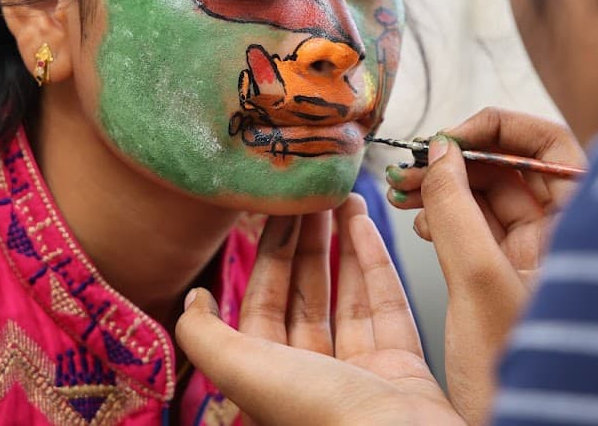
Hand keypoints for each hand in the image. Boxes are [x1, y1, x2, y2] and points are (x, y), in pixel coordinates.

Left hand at [176, 194, 461, 425]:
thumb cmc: (325, 419)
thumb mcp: (247, 372)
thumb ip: (207, 336)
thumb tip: (194, 300)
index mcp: (271, 379)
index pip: (264, 301)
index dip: (271, 252)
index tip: (279, 207)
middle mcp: (314, 376)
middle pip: (306, 294)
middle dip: (307, 242)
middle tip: (312, 194)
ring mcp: (361, 372)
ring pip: (347, 295)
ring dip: (343, 244)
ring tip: (342, 197)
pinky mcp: (404, 367)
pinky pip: (387, 305)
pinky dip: (376, 263)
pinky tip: (365, 226)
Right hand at [385, 107, 584, 423]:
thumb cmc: (526, 382)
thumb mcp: (480, 286)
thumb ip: (456, 213)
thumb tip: (439, 154)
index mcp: (580, 229)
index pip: (550, 145)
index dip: (498, 129)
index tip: (448, 136)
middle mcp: (563, 239)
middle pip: (515, 167)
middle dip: (460, 158)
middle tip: (414, 165)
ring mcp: (536, 262)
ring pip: (492, 199)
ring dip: (447, 187)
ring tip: (405, 192)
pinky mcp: (508, 283)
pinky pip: (479, 232)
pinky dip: (447, 218)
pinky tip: (420, 223)